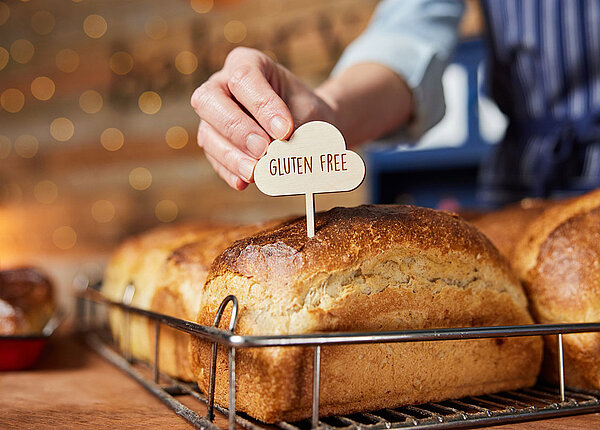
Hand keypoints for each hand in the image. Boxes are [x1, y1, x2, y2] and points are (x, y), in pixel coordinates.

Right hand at [191, 47, 336, 189]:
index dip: (262, 105)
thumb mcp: (308, 112)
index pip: (244, 78)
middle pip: (209, 100)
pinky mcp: (214, 143)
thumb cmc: (305, 112)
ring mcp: (213, 116)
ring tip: (254, 172)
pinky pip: (214, 158)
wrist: (307, 126)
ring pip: (207, 133)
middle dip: (237, 128)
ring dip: (231, 155)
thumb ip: (294, 127)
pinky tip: (243, 182)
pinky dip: (229, 171)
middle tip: (263, 149)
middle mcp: (221, 85)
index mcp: (246, 63)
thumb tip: (281, 153)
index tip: (284, 130)